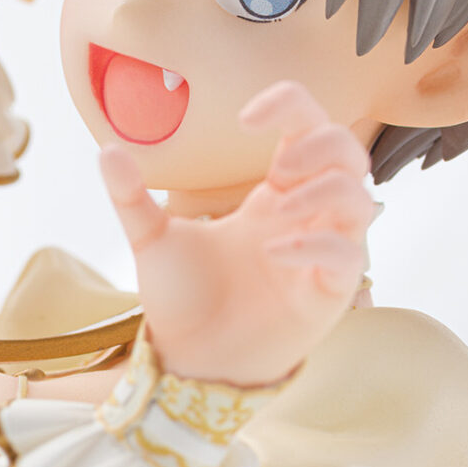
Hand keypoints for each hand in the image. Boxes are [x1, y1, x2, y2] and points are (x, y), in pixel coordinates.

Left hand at [99, 81, 375, 385]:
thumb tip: (106, 149)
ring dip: (324, 192)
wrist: (189, 362)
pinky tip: (273, 252)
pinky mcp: (329, 294)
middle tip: (277, 168)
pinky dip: (317, 246)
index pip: (307, 125)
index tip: (246, 117)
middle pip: (349, 153)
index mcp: (273, 193)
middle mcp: (305, 217)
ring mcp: (322, 254)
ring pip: (361, 200)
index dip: (290, 104)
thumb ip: (132, 197)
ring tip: (278, 208)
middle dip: (322, 145)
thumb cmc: (182, 301)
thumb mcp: (152, 241)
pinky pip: (348, 257)